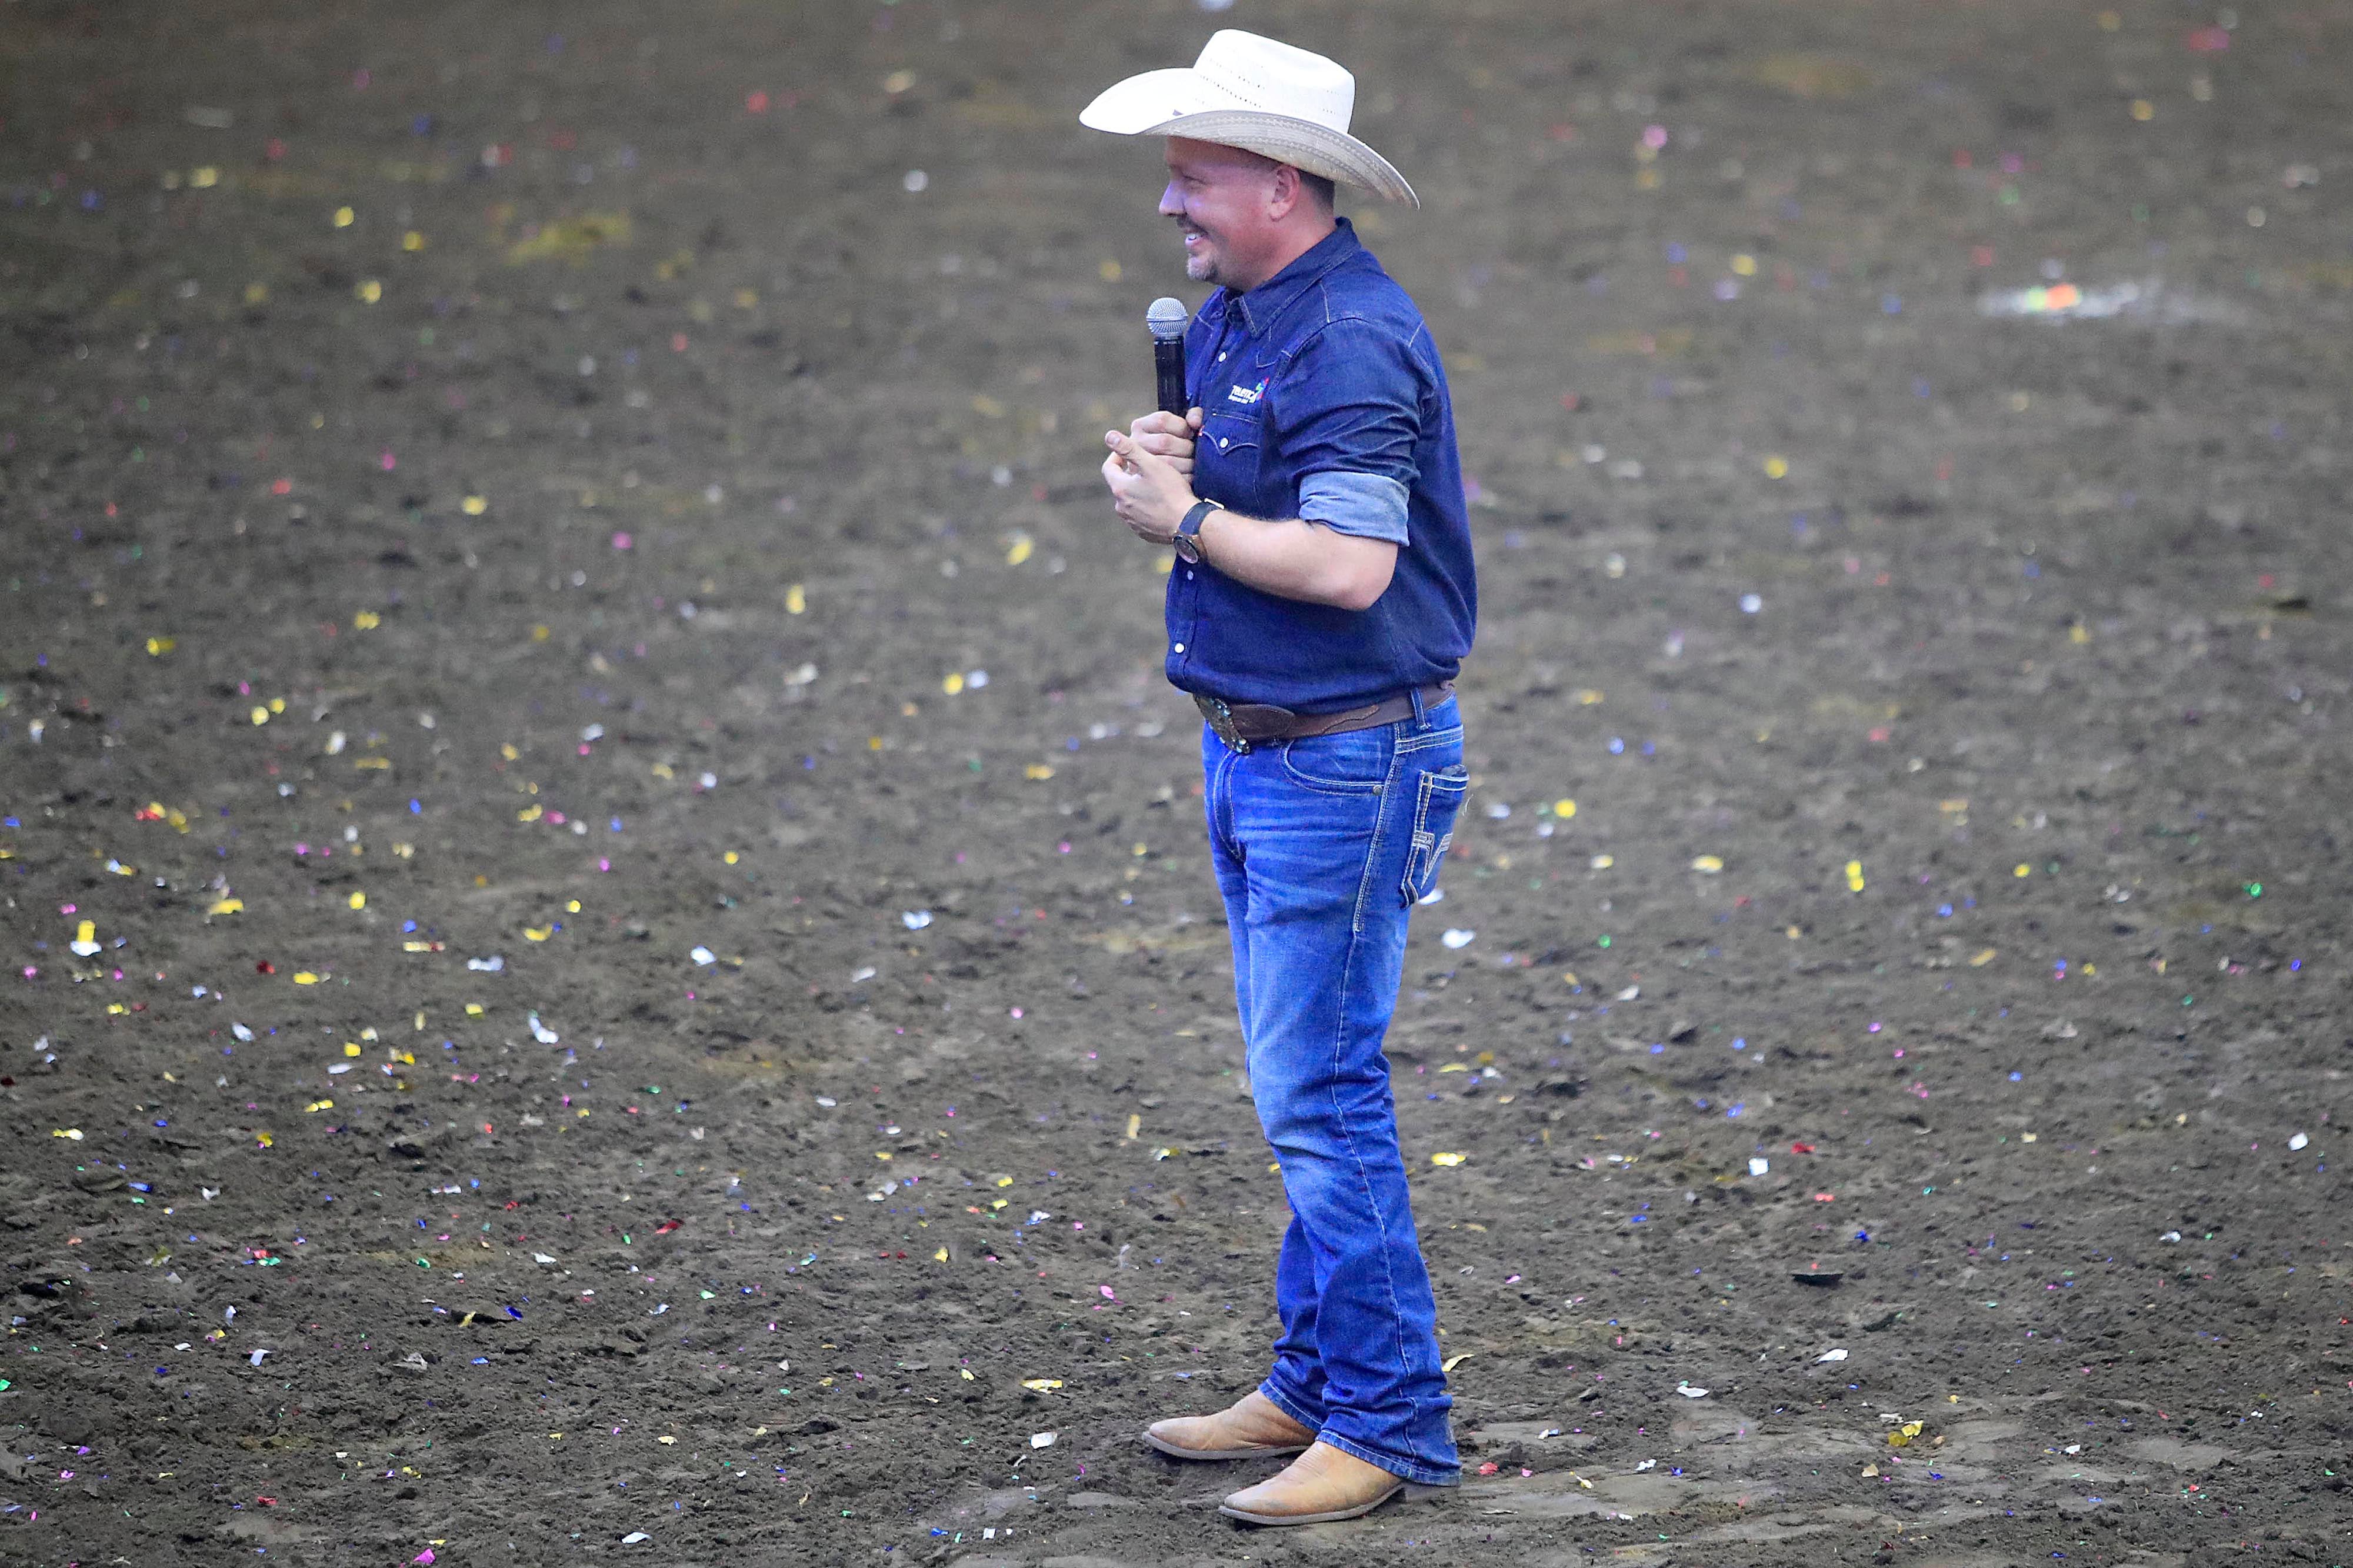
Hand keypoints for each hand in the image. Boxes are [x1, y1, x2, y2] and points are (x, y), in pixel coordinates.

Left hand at [1101, 421, 1200, 544]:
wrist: (1188, 524)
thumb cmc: (1171, 491)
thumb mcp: (1151, 464)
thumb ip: (1129, 448)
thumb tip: (1109, 435)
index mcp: (1120, 489)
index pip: (1109, 468)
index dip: (1116, 456)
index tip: (1127, 452)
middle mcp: (1121, 508)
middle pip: (1121, 485)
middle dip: (1130, 475)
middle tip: (1146, 467)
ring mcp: (1132, 522)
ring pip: (1131, 501)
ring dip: (1139, 492)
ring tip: (1156, 485)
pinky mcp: (1144, 532)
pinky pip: (1141, 516)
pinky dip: (1147, 508)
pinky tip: (1162, 503)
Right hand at [1124, 407, 1202, 474]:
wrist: (1159, 478)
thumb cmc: (1174, 446)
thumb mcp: (1179, 427)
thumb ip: (1192, 416)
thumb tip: (1195, 421)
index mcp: (1140, 426)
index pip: (1162, 420)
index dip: (1182, 427)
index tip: (1189, 433)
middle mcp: (1134, 443)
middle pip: (1165, 442)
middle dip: (1186, 447)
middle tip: (1191, 451)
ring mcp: (1136, 464)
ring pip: (1168, 462)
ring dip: (1187, 464)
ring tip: (1190, 463)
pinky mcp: (1145, 483)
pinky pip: (1171, 480)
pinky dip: (1185, 478)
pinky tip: (1187, 475)